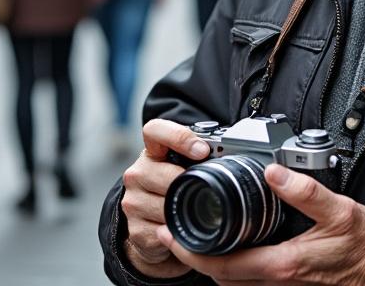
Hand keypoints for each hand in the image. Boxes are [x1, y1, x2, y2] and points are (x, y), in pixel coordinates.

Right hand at [120, 119, 210, 279]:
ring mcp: (133, 201)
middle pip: (166, 175)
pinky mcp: (136, 229)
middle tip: (204, 190)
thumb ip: (199, 160)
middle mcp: (137, 173)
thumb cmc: (173, 191)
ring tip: (191, 211)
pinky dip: (178, 232)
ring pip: (165, 207)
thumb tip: (232, 159)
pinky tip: (180, 228)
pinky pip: (164, 232)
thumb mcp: (183, 169)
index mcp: (152, 152)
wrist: (149, 225)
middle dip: (188, 184)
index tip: (202, 150)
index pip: (155, 131)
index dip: (179, 137)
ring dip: (183, 211)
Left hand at [155, 164, 364, 285]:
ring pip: (234, 282)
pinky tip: (230, 248)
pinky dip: (233, 268)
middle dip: (193, 258)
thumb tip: (274, 171)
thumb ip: (306, 191)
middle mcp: (278, 280)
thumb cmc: (364, 244)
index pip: (222, 265)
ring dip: (211, 263)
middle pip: (221, 277)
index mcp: (282, 264)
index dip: (191, 253)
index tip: (171, 234)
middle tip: (173, 234)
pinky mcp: (290, 283)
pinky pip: (251, 281)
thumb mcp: (340, 210)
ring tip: (194, 238)